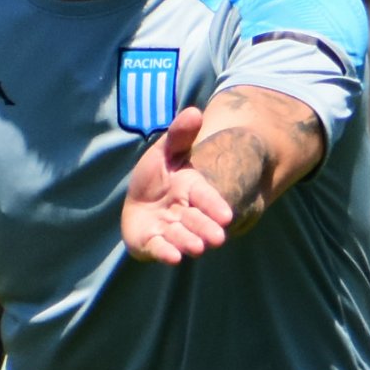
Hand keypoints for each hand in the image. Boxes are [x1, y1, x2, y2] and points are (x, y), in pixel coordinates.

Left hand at [120, 108, 238, 264]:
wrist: (142, 200)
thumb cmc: (158, 176)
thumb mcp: (167, 151)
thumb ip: (180, 135)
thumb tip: (194, 111)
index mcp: (191, 188)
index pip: (205, 196)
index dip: (214, 205)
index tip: (226, 216)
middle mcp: (183, 211)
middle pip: (196, 220)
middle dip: (206, 228)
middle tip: (218, 238)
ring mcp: (169, 228)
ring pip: (181, 236)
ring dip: (189, 241)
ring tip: (197, 248)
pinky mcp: (152, 243)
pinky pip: (159, 248)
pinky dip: (166, 252)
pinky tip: (173, 257)